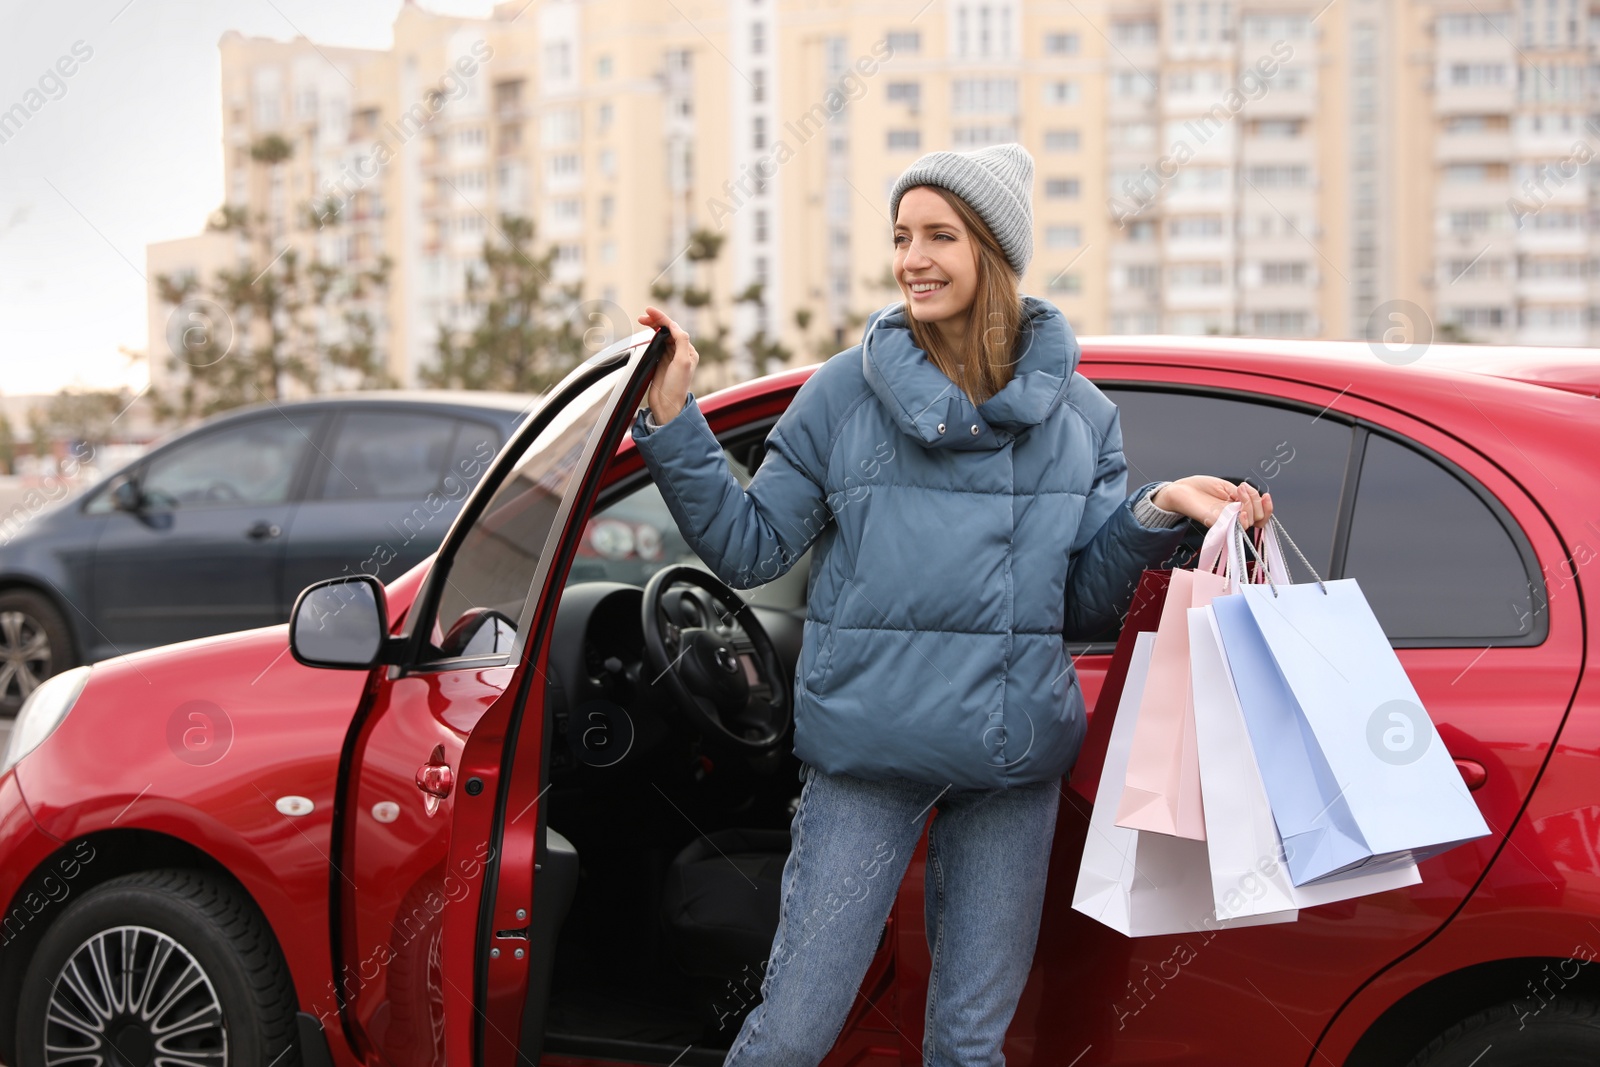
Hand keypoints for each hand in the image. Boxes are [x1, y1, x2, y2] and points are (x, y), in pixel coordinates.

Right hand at [637, 305, 698, 424]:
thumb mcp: (682, 362)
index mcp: (688, 351)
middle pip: (667, 330)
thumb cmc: (677, 387)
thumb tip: (675, 326)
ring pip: (660, 336)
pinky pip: (655, 345)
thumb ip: (681, 342)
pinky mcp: (659, 363)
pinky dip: (649, 337)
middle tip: (642, 316)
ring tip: (642, 321)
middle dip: (655, 321)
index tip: (649, 311)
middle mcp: (680, 352)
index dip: (662, 318)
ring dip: (652, 327)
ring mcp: (669, 357)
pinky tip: (645, 334)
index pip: (674, 328)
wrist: (667, 405)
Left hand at [1151, 476, 1271, 529]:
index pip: (1261, 515)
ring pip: (1250, 522)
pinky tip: (1241, 511)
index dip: (1268, 507)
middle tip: (1242, 489)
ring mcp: (1227, 522)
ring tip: (1239, 492)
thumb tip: (1258, 500)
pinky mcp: (1217, 525)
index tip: (1266, 495)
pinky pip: (1235, 529)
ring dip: (1250, 506)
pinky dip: (1242, 521)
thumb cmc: (1203, 488)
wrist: (1182, 490)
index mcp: (1239, 508)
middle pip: (1258, 518)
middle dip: (1256, 501)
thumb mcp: (1228, 487)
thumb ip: (1243, 495)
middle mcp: (1235, 517)